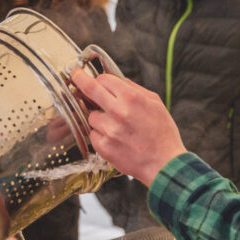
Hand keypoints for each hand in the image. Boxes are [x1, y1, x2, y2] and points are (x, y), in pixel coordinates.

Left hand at [69, 69, 186, 185]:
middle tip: (75, 75)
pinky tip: (116, 139)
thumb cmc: (162, 134)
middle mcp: (118, 112)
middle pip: (89, 89)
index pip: (104, 79)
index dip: (101, 79)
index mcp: (132, 98)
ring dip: (99, 118)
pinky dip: (101, 135)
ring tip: (117, 127)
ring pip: (91, 116)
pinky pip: (93, 134)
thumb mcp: (155, 103)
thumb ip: (135, 89)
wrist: (164, 164)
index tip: (96, 79)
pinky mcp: (103, 147)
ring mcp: (109, 130)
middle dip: (79, 79)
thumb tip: (119, 80)